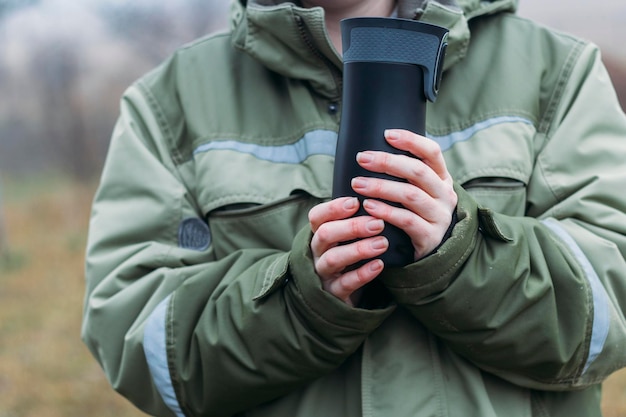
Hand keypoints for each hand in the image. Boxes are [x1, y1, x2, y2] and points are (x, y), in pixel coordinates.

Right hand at [308, 197, 388, 305]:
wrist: (344, 298)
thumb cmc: (349, 259)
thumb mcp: (346, 239)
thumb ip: (354, 221)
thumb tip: (376, 197)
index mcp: (319, 235)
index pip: (317, 216)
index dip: (333, 207)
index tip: (356, 202)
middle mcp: (317, 252)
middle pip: (325, 234)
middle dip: (351, 227)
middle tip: (377, 224)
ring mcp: (323, 273)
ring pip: (333, 259)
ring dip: (358, 249)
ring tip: (382, 243)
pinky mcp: (333, 294)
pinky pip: (345, 283)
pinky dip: (362, 274)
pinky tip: (379, 265)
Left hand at [351, 129, 456, 259]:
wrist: (431, 251)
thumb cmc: (415, 213)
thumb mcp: (417, 190)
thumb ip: (404, 174)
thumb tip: (371, 152)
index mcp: (442, 178)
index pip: (432, 152)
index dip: (411, 141)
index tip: (387, 134)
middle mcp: (445, 194)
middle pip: (418, 171)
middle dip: (387, 162)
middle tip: (362, 158)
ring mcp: (440, 216)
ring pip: (411, 195)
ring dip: (381, 187)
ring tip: (358, 184)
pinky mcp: (430, 236)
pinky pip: (406, 220)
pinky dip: (386, 211)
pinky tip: (368, 207)